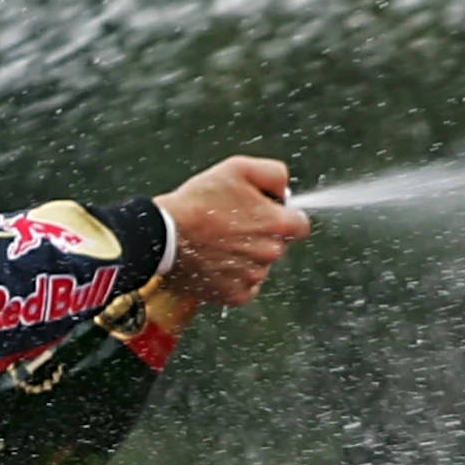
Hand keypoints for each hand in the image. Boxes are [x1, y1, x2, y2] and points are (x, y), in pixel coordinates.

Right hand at [155, 154, 308, 308]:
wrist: (164, 236)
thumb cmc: (199, 200)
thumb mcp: (238, 168)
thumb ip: (274, 174)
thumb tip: (285, 189)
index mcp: (278, 224)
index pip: (300, 225)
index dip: (283, 216)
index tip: (264, 213)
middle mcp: (271, 254)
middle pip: (278, 245)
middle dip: (261, 235)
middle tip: (231, 225)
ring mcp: (253, 277)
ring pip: (260, 266)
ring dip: (246, 256)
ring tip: (217, 242)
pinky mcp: (234, 295)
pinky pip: (244, 287)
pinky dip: (233, 277)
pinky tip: (215, 262)